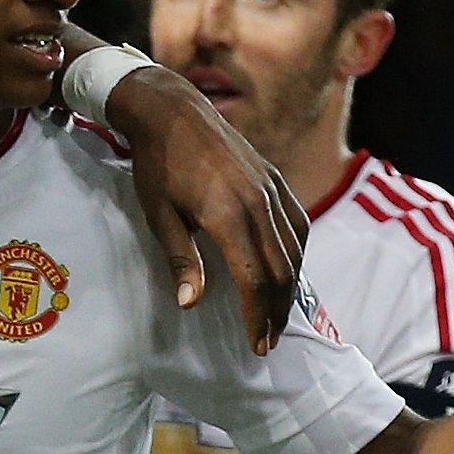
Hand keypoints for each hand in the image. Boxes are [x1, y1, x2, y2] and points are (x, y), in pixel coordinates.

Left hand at [105, 66, 304, 354]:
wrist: (172, 110)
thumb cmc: (157, 165)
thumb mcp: (159, 215)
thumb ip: (180, 260)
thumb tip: (191, 305)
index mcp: (228, 214)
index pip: (254, 278)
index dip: (256, 316)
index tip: (255, 344)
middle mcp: (259, 202)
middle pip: (281, 270)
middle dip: (277, 311)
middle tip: (268, 341)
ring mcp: (272, 188)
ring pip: (295, 249)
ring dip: (291, 288)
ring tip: (278, 316)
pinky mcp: (276, 178)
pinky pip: (297, 224)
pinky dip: (297, 254)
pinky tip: (289, 272)